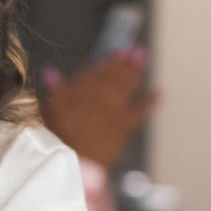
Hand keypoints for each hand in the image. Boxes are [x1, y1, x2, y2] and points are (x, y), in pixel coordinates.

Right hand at [40, 49, 157, 168]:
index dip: (110, 58)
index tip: (119, 49)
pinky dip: (151, 101)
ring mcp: (115, 111)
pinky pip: (141, 112)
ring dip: (136, 71)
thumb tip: (50, 72)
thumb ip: (54, 90)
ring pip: (127, 86)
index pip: (98, 70)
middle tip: (137, 48)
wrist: (74, 161)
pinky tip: (161, 92)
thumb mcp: (49, 111)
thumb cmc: (57, 138)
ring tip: (144, 57)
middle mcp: (101, 97)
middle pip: (115, 74)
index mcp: (82, 90)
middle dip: (126, 60)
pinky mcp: (124, 127)